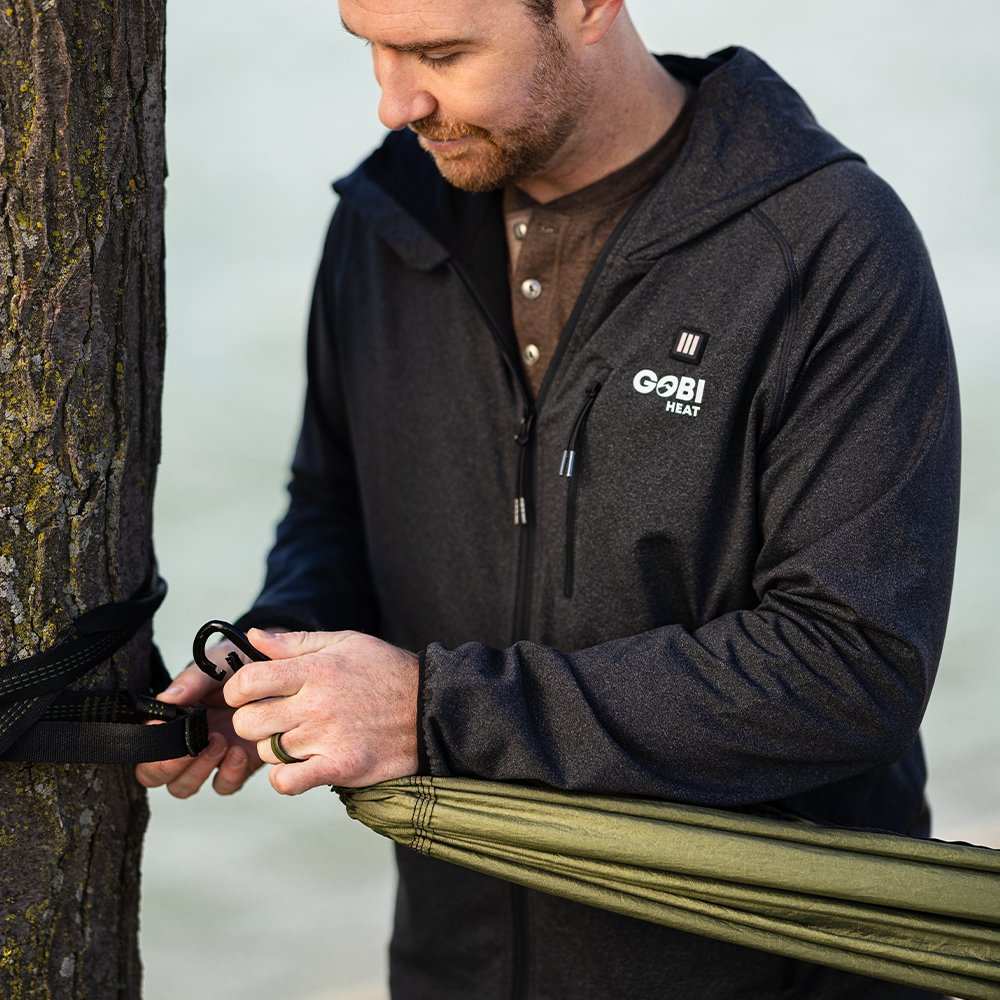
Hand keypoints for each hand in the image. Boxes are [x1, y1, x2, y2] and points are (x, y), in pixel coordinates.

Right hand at [133, 626, 289, 796]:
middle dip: (166, 765)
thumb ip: (193, 679)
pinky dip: (228, 774)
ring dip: (197, 770)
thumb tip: (166, 698)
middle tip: (189, 745)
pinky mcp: (237, 766)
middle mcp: (185, 740)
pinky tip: (239, 751)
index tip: (161, 727)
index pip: (144, 743)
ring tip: (220, 741)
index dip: (148, 742)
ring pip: (183, 786)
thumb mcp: (216, 662)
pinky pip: (224, 786)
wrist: (278, 668)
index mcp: (172, 716)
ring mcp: (209, 756)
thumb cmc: (240, 663)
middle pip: (153, 775)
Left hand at [223, 628, 418, 795]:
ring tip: (301, 738)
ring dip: (275, 748)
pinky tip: (300, 766)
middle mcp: (316, 704)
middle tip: (273, 718)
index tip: (248, 694)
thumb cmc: (386, 671)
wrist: (431, 708)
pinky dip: (285, 778)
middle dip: (252, 721)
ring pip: (266, 752)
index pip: (247, 681)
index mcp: (315, 670)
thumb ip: (295, 642)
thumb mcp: (345, 642)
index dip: (237, 690)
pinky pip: (287, 782)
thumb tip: (252, 636)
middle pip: (248, 722)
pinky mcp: (340, 767)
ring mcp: (327, 738)